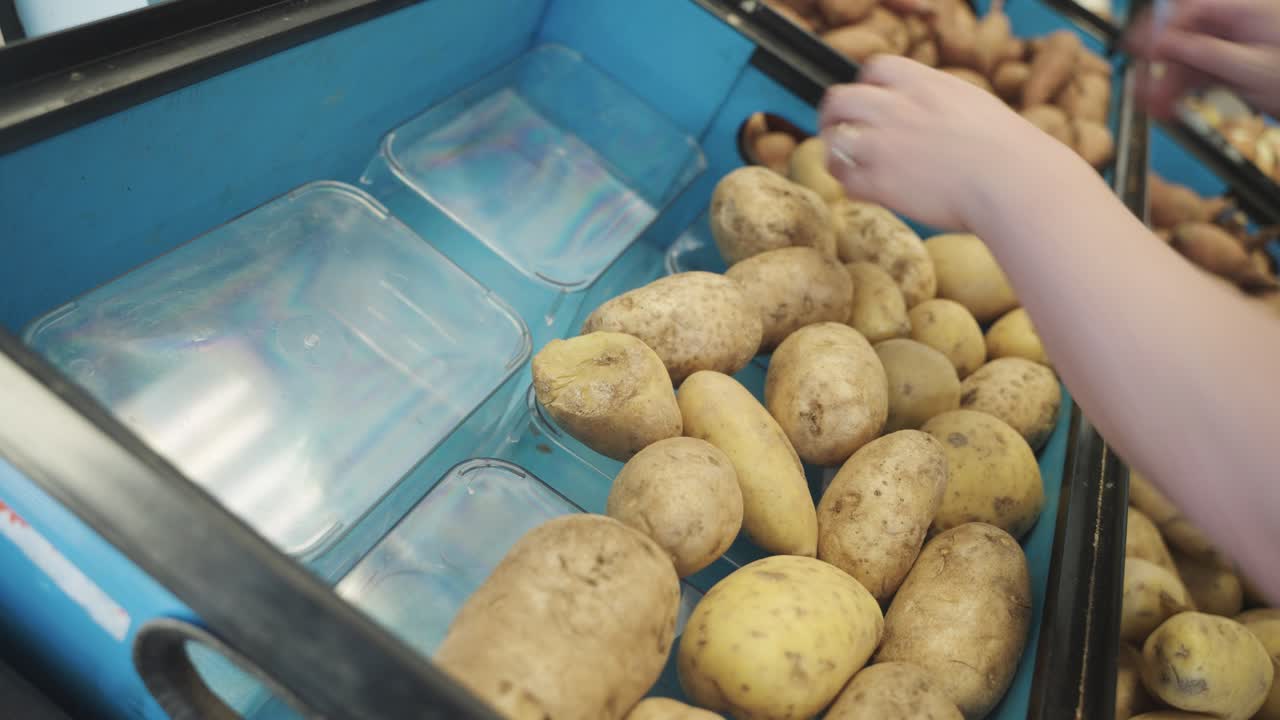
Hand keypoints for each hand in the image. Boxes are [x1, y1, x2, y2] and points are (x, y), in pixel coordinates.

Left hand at [818, 56, 1088, 231]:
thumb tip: (924, 110)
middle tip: (839, 132)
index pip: (873, 69)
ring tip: (846, 167)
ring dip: (836, 154)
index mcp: (921, 84)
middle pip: (839, 100)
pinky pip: (845, 180)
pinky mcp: (880, 182)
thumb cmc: (1007, 149)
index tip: (869, 102)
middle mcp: (895, 108)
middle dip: (834, 116)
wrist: (1012, 180)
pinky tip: (866, 191)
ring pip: (834, 141)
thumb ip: (936, 101)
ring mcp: (883, 144)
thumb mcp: (971, 103)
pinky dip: (850, 185)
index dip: (866, 87)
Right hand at [1127, 0, 1279, 117]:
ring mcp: (1233, 45)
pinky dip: (1181, 89)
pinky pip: (1197, 73)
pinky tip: (1166, 105)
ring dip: (1166, 81)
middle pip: (1184, 34)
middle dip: (1159, 61)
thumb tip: (1167, 44)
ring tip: (1151, 105)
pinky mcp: (1232, 65)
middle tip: (1139, 82)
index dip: (1162, 30)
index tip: (1145, 53)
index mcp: (1246, 10)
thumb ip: (1206, 54)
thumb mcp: (1250, 68)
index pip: (1191, 9)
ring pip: (1187, 57)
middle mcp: (1237, 24)